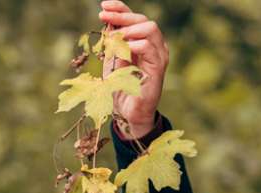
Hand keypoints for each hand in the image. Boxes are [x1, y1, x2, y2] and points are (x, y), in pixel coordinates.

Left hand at [99, 0, 168, 138]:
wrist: (126, 114)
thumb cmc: (119, 88)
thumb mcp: (112, 61)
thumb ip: (112, 43)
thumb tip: (108, 21)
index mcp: (142, 42)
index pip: (135, 18)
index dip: (120, 9)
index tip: (103, 6)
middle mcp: (154, 46)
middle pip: (143, 20)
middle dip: (121, 16)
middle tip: (103, 16)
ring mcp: (158, 56)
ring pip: (150, 28)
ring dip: (128, 30)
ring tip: (112, 38)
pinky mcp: (158, 68)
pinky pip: (149, 47)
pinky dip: (133, 44)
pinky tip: (121, 49)